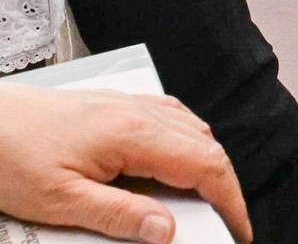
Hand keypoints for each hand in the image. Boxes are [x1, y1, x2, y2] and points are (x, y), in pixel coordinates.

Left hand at [0, 85, 250, 242]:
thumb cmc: (8, 155)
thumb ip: (118, 215)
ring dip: (206, 162)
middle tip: (225, 221)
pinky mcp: (113, 105)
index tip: (237, 229)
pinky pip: (169, 117)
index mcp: (132, 134)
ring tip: (203, 199)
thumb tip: (165, 230)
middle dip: (224, 185)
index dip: (229, 200)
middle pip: (206, 145)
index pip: (204, 165)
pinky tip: (173, 160)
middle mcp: (138, 112)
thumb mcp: (59, 201)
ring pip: (191, 129)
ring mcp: (128, 104)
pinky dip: (185, 142)